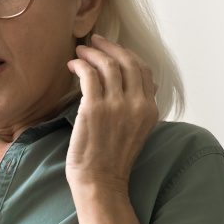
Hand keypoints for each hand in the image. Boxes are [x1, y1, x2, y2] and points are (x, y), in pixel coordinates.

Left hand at [65, 34, 157, 193]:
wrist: (100, 182)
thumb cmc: (112, 159)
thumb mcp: (137, 130)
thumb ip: (139, 106)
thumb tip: (140, 82)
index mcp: (150, 110)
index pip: (143, 70)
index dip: (126, 54)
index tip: (112, 49)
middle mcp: (137, 104)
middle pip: (127, 61)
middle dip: (110, 47)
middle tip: (95, 40)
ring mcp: (116, 106)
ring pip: (108, 65)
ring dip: (92, 53)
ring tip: (81, 51)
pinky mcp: (94, 108)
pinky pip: (88, 74)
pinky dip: (80, 64)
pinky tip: (73, 64)